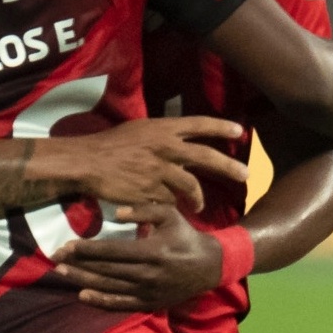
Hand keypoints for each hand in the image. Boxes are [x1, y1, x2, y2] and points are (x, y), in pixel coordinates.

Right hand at [38, 116, 247, 210]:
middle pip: (206, 156)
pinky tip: (166, 208)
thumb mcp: (138, 131)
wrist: (87, 162)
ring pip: (190, 186)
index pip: (198, 124)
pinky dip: (170, 205)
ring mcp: (160, 170)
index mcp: (162, 129)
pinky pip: (169, 201)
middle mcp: (165, 147)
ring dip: (198, 198)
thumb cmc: (109, 145)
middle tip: (246, 175)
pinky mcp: (152, 191)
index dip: (220, 127)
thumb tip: (179, 143)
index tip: (240, 131)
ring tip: (199, 206)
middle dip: (229, 166)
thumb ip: (161, 137)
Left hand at [52, 201, 223, 311]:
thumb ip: (143, 210)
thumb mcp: (169, 214)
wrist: (209, 266)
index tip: (65, 246)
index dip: (86, 249)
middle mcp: (148, 274)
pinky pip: (121, 304)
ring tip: (61, 274)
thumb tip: (115, 214)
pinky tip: (82, 296)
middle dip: (77, 264)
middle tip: (55, 259)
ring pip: (108, 287)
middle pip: (105, 270)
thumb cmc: (185, 236)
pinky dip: (100, 301)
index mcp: (152, 251)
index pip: (111, 251)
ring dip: (82, 281)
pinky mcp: (149, 303)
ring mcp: (148, 292)